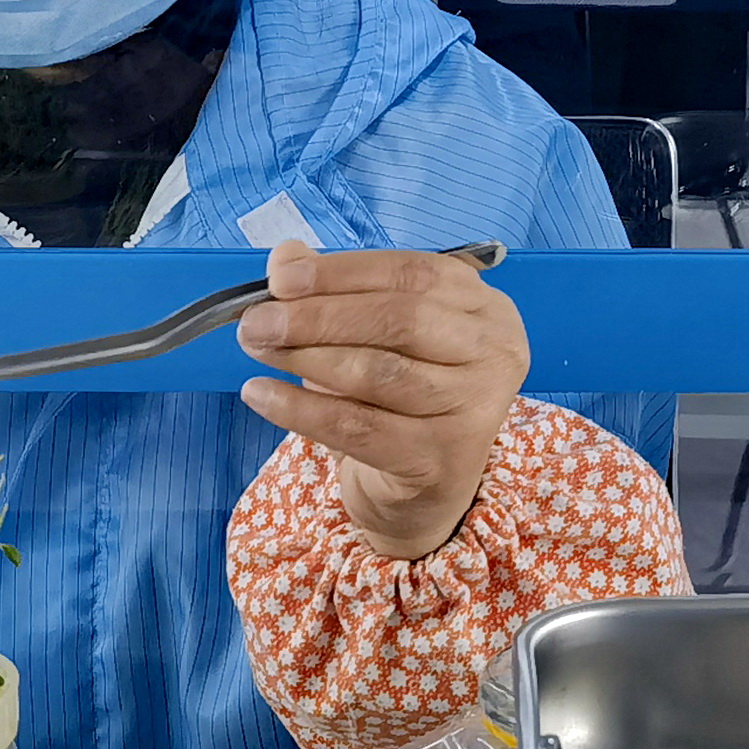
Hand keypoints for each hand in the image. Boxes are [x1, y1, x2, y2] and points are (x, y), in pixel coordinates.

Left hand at [237, 241, 527, 561]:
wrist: (421, 491)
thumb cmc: (400, 400)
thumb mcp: (374, 336)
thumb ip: (336, 290)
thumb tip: (286, 257)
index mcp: (484, 307)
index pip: (413, 274)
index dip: (343, 272)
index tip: (281, 278)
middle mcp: (493, 353)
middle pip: (401, 320)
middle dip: (319, 316)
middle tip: (256, 321)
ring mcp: (475, 409)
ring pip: (380, 373)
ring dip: (307, 357)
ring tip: (256, 349)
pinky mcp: (444, 459)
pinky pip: (359, 427)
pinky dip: (301, 409)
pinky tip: (261, 395)